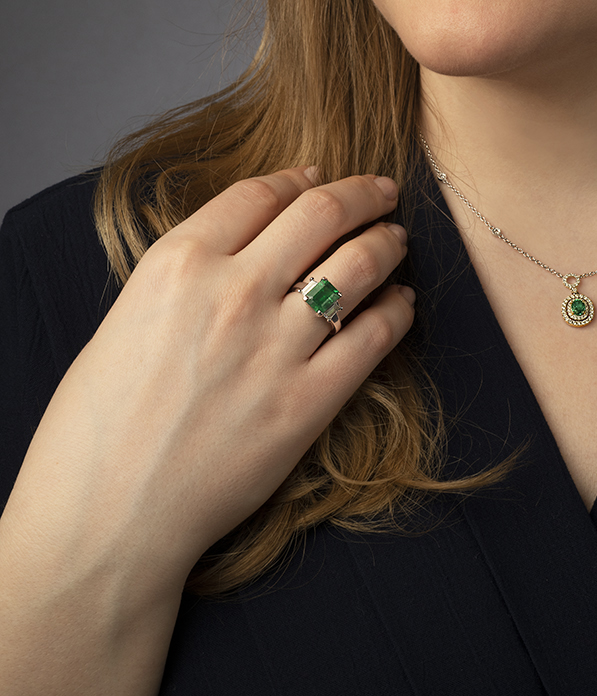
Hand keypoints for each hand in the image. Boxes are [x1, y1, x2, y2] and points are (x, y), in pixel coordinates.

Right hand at [5, 168, 413, 588]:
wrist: (107, 518)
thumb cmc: (97, 428)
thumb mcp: (127, 317)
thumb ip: (186, 275)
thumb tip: (240, 251)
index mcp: (178, 263)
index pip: (259, 193)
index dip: (298, 178)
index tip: (316, 177)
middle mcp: (232, 292)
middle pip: (321, 213)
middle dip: (362, 193)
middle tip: (382, 191)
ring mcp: (276, 346)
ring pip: (359, 264)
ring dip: (387, 243)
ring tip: (396, 239)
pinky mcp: (309, 402)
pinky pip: (374, 336)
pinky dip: (396, 311)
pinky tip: (400, 304)